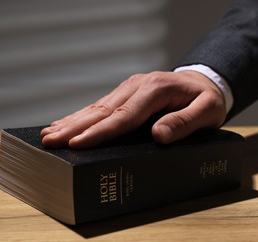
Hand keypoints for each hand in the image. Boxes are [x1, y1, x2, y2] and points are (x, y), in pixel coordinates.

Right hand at [41, 70, 226, 148]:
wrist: (202, 82)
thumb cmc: (205, 100)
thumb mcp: (207, 111)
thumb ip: (185, 122)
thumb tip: (158, 135)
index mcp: (155, 90)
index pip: (122, 116)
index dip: (99, 132)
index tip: (76, 143)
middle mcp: (137, 86)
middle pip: (102, 111)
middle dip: (74, 127)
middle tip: (50, 140)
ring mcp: (129, 88)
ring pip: (96, 107)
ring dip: (72, 121)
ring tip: (49, 133)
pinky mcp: (125, 93)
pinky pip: (100, 106)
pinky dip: (81, 116)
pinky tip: (66, 122)